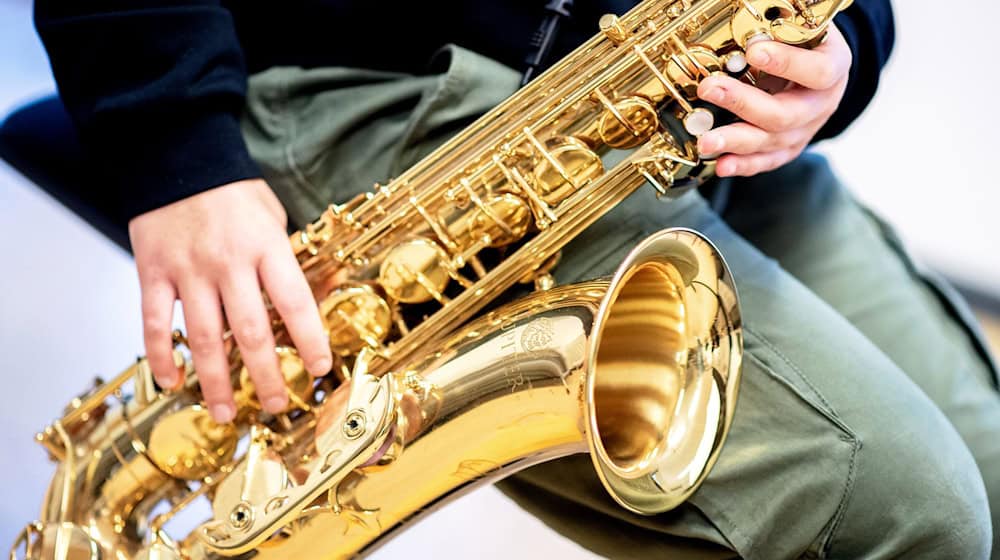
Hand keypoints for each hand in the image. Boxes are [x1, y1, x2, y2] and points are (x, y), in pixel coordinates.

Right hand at [129, 179, 332, 422]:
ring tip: (227, 414)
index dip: (310, 340)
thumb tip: (309, 300)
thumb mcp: (274, 216)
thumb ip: (285, 258)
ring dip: (217, 382)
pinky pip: (156, 324)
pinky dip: (163, 357)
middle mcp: (229, 263)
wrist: (177, 154)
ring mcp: (188, 271)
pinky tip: (173, 382)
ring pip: (205, 338)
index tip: (321, 368)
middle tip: (276, 405)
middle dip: (266, 376)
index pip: (294, 302)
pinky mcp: (153, 273)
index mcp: (266, 247)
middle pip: (251, 332)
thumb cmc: (233, 191)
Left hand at [696, 25, 851, 176]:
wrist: (818, 65)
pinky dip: (742, 164)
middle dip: (743, 103)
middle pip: (786, 114)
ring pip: (772, 141)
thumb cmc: (807, 44)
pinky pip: (767, 160)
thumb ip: (779, 34)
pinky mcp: (789, 147)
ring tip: (706, 140)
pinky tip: (721, 164)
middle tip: (711, 90)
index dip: (787, 63)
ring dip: (734, 141)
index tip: (753, 51)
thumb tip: (748, 37)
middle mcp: (821, 103)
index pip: (817, 71)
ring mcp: (805, 129)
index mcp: (833, 68)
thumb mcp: (802, 29)